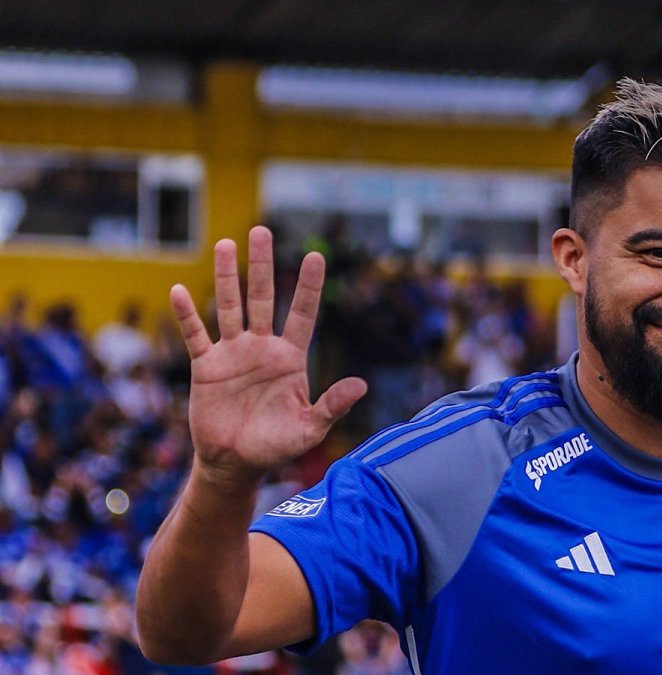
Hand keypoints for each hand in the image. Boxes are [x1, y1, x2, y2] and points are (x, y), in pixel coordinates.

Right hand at [170, 226, 366, 484]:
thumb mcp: (310, 429)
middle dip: (262, 265)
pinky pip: (196, 336)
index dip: (308, 286)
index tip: (316, 256)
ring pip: (229, 307)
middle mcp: (262, 348)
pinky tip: (179, 292)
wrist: (236, 463)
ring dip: (226, 277)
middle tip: (262, 231)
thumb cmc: (276, 446)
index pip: (303, 314)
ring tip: (225, 244)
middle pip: (263, 298)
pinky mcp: (207, 366)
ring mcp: (233, 353)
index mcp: (291, 358)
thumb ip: (332, 406)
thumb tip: (361, 385)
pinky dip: (187, 316)